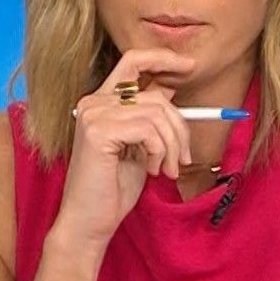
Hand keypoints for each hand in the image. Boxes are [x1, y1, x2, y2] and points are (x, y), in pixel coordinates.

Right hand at [48, 48, 196, 250]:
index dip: (163, 58)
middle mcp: (93, 102)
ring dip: (172, 145)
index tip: (189, 66)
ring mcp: (93, 114)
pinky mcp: (98, 131)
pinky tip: (152, 169)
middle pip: (155, 95)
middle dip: (180, 127)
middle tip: (182, 158)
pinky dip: (160, 151)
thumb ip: (149, 117)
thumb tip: (170, 89)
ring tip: (166, 169)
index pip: (133, 61)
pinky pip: (148, 129)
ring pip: (157, 113)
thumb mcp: (139, 146)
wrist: (90, 222)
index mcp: (100, 102)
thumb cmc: (113, 188)